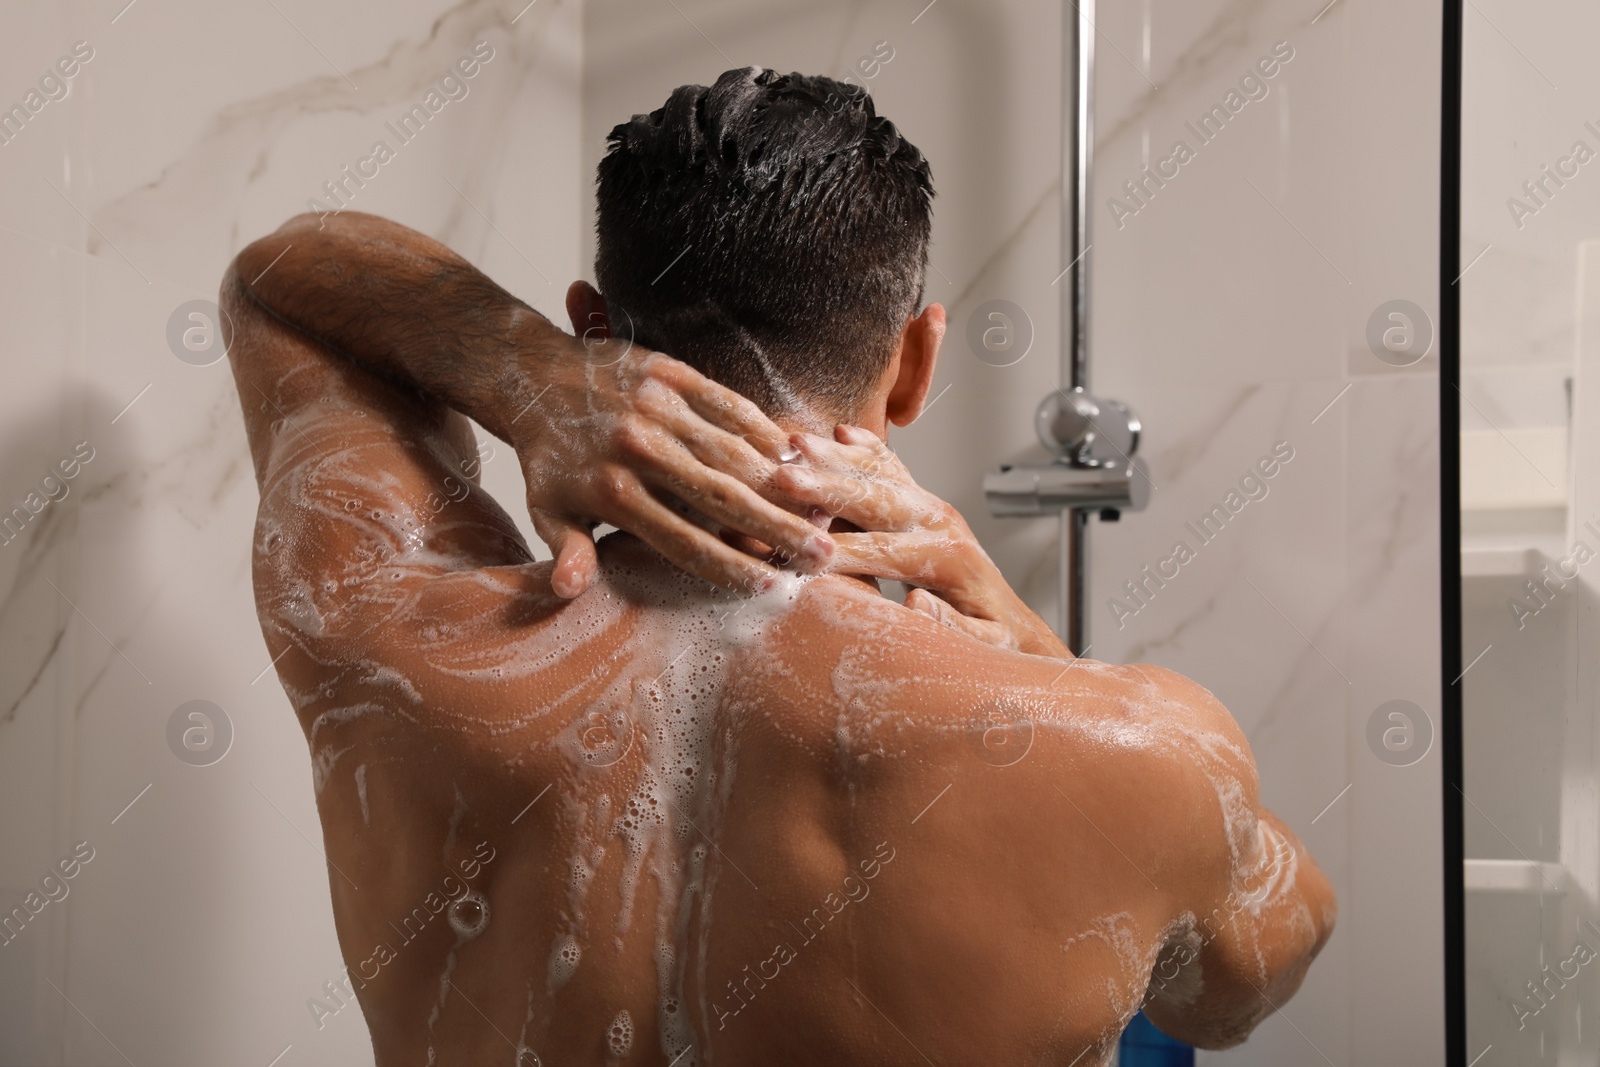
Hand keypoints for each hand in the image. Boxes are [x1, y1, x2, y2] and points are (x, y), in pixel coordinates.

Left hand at [509, 338, 833, 598]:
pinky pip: (729, 405)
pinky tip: (795, 455)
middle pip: (722, 500)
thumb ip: (568, 550)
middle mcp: (638, 451)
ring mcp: (657, 408)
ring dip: (783, 484)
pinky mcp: (670, 373)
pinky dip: (763, 431)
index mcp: (611, 493)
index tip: (774, 587)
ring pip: (734, 453)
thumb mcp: (546, 511)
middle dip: (778, 530)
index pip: (684, 541)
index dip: (732, 567)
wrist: (530, 374)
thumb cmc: (549, 458)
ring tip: (825, 509)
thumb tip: (569, 591)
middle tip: (824, 555)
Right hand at [771, 425, 1070, 657]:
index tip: (797, 550)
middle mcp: (939, 522)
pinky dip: (865, 449)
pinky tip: (841, 433)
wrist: (1014, 625)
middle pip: (874, 500)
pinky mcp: (925, 504)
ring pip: (878, 474)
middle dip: (826, 489)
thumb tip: (915, 600)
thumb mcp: (983, 645)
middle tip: (785, 478)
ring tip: (796, 443)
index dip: (836, 552)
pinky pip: (893, 469)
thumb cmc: (995, 640)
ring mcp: (931, 508)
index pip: (880, 552)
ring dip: (836, 458)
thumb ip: (950, 626)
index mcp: (946, 558)